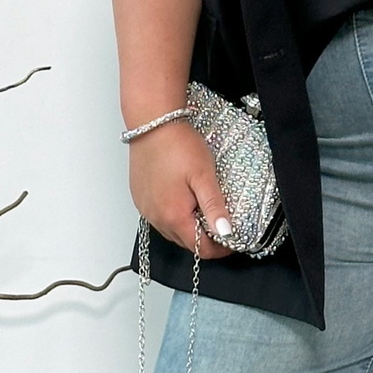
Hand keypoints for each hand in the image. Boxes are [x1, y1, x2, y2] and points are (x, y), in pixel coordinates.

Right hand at [127, 121, 236, 257]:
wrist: (152, 124)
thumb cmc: (179, 145)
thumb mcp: (205, 176)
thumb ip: (214, 207)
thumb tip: (225, 232)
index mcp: (174, 215)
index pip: (200, 248)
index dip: (220, 248)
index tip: (232, 239)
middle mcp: (156, 218)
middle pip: (186, 243)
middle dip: (205, 239)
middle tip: (221, 223)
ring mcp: (146, 209)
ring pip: (172, 232)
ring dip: (189, 228)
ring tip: (203, 210)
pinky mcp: (140, 199)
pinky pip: (159, 218)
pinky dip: (174, 217)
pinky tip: (183, 201)